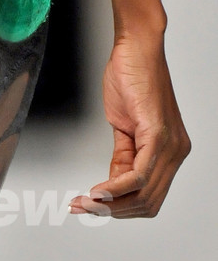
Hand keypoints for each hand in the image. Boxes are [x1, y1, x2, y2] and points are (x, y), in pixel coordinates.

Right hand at [70, 28, 190, 217]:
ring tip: (84, 201)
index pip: (149, 198)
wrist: (136, 49)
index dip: (118, 209)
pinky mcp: (158, 134)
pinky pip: (138, 176)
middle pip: (146, 204)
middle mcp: (177, 152)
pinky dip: (114, 188)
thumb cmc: (131, 80)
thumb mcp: (125, 129)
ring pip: (143, 195)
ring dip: (109, 203)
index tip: (90, 207)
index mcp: (171, 153)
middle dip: (111, 211)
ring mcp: (171, 145)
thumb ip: (122, 158)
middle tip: (82, 207)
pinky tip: (96, 190)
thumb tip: (111, 185)